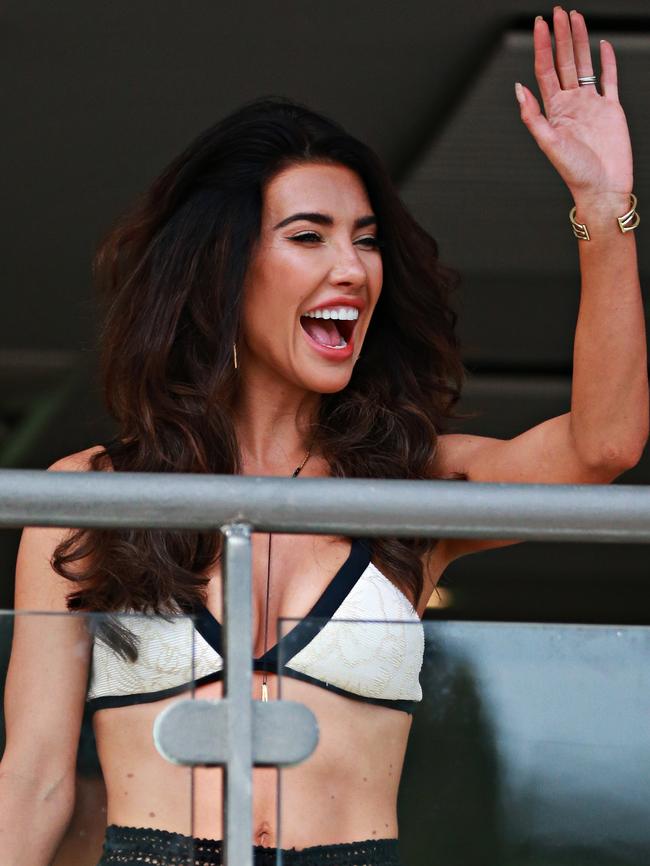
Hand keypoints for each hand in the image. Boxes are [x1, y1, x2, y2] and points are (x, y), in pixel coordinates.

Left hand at [516, 7, 632, 207]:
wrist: (603, 188)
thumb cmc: (576, 173)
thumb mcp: (550, 144)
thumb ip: (533, 117)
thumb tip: (519, 89)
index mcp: (554, 111)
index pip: (546, 70)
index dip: (542, 46)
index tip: (539, 24)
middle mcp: (572, 104)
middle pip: (564, 62)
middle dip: (560, 36)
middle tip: (557, 12)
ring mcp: (591, 105)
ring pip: (585, 65)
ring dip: (580, 42)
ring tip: (575, 18)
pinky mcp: (611, 109)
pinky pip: (609, 80)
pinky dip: (607, 62)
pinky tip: (603, 46)